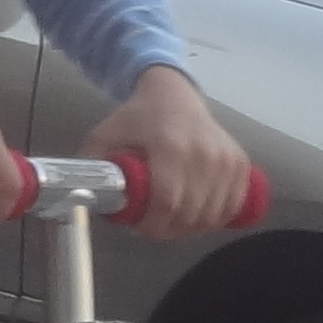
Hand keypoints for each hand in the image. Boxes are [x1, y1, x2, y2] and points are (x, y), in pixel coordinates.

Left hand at [85, 68, 257, 241]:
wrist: (174, 94)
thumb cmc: (138, 118)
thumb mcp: (105, 136)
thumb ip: (92, 165)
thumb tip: (81, 198)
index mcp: (170, 147)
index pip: (167, 202)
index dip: (153, 225)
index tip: (141, 228)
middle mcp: (204, 154)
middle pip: (189, 214)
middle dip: (169, 229)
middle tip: (155, 225)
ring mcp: (226, 159)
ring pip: (211, 215)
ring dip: (191, 226)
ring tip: (174, 218)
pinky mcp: (241, 163)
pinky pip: (232, 206)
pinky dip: (215, 217)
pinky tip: (198, 212)